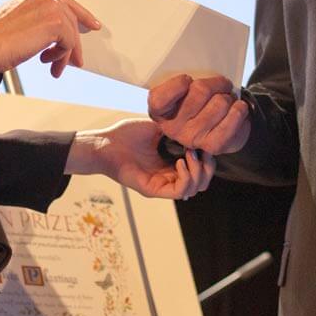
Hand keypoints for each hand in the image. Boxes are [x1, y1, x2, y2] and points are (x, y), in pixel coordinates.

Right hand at [0, 0, 99, 80]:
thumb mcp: (22, 22)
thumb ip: (42, 21)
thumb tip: (64, 38)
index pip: (64, 1)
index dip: (81, 15)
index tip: (92, 26)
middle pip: (71, 18)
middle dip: (73, 43)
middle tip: (76, 61)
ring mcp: (51, 4)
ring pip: (71, 33)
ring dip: (64, 54)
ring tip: (54, 68)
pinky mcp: (56, 22)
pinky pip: (69, 43)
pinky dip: (60, 57)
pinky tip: (46, 62)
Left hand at [66, 118, 214, 199]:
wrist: (106, 143)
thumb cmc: (128, 134)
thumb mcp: (160, 126)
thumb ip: (178, 128)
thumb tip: (198, 123)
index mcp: (173, 163)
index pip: (201, 169)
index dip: (208, 159)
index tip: (207, 142)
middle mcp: (170, 176)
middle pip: (202, 183)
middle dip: (208, 168)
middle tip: (201, 151)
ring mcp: (162, 184)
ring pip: (194, 189)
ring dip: (198, 172)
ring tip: (190, 155)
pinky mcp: (153, 190)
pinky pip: (179, 191)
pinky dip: (186, 177)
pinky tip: (180, 162)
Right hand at [148, 74, 249, 154]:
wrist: (215, 127)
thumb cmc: (197, 101)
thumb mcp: (183, 88)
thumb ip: (184, 79)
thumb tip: (199, 71)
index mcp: (159, 111)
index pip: (160, 98)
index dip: (178, 84)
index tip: (187, 80)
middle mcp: (172, 128)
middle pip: (200, 90)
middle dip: (216, 83)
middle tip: (221, 84)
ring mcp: (192, 138)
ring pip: (220, 101)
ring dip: (228, 96)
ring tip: (226, 100)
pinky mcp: (213, 145)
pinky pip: (233, 119)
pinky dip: (239, 109)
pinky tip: (237, 108)